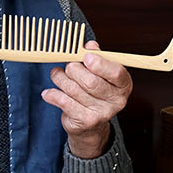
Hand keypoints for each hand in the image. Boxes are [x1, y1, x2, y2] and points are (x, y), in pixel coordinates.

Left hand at [42, 41, 130, 159]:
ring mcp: (102, 114)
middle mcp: (116, 101)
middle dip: (74, 70)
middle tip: (68, 66)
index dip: (99, 63)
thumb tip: (90, 45)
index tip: (85, 57)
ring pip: (74, 89)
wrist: (89, 126)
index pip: (116, 72)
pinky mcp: (85, 121)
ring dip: (61, 79)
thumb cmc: (94, 94)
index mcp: (123, 85)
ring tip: (57, 75)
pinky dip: (53, 94)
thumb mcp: (99, 73)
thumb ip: (96, 57)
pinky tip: (48, 92)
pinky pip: (64, 102)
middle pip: (91, 81)